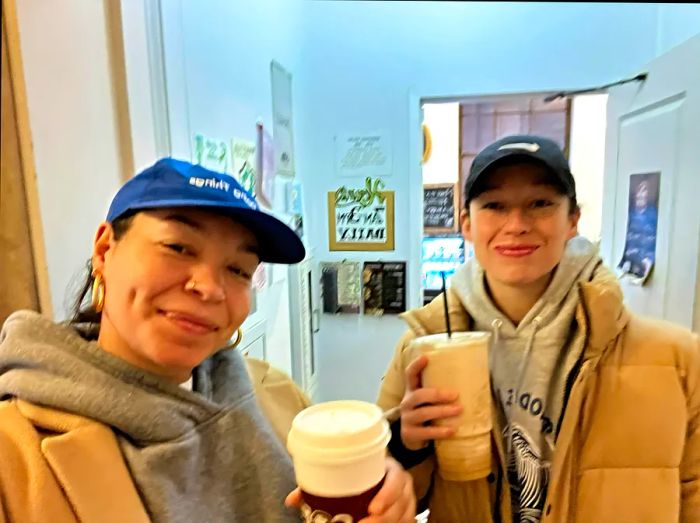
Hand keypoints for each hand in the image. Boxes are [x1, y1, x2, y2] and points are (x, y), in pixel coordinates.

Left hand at [284, 458, 414, 521]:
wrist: (380, 473)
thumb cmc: (361, 472)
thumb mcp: (346, 472)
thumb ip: (320, 484)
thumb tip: (291, 500)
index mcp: (389, 468)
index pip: (396, 479)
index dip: (388, 495)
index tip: (372, 509)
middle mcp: (402, 484)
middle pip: (401, 504)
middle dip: (384, 519)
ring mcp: (407, 500)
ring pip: (405, 516)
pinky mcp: (407, 513)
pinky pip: (407, 521)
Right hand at [400, 354, 461, 449]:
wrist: (411, 438)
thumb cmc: (425, 413)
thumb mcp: (427, 401)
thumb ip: (437, 391)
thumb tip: (468, 379)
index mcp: (411, 391)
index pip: (410, 375)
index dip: (416, 366)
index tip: (426, 357)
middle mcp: (406, 403)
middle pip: (419, 395)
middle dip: (438, 394)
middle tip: (456, 394)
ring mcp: (407, 418)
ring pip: (423, 413)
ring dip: (442, 411)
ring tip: (459, 410)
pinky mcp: (410, 434)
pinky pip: (426, 432)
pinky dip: (440, 431)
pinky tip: (452, 430)